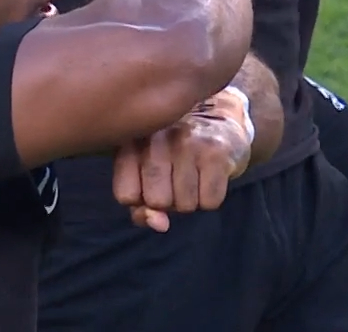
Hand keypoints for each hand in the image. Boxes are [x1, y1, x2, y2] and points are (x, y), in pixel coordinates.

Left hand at [111, 90, 254, 231]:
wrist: (221, 122)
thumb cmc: (176, 155)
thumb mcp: (146, 173)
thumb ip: (140, 206)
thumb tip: (159, 225)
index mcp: (131, 140)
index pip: (126, 195)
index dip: (141, 199)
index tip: (151, 182)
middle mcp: (157, 137)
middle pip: (157, 201)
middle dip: (170, 200)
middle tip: (178, 178)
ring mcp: (187, 142)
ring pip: (185, 205)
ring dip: (192, 199)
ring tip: (195, 174)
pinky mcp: (216, 151)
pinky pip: (209, 202)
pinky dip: (211, 197)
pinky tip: (211, 174)